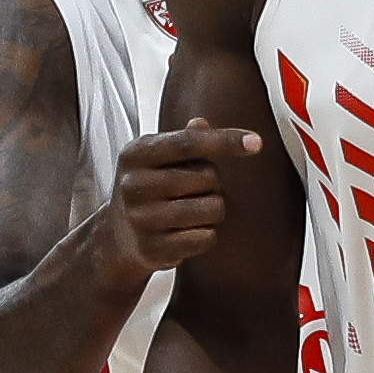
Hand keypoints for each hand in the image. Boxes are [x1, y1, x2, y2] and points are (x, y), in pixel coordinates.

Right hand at [94, 125, 260, 280]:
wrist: (117, 237)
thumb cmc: (147, 188)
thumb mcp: (156, 157)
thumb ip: (183, 139)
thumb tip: (202, 123)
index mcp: (136, 154)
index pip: (188, 142)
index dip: (225, 140)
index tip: (256, 142)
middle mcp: (135, 185)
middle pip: (208, 177)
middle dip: (213, 184)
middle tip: (193, 191)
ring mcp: (142, 219)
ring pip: (212, 209)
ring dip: (213, 210)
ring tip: (193, 212)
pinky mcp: (153, 249)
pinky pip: (206, 238)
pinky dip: (207, 235)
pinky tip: (188, 232)